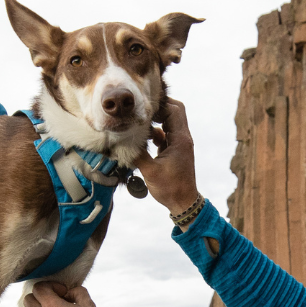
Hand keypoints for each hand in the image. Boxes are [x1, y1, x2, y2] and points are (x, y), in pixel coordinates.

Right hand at [134, 97, 199, 215]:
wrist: (183, 202)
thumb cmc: (170, 188)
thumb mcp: (150, 171)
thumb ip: (137, 154)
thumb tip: (122, 141)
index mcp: (180, 140)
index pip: (174, 110)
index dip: (159, 104)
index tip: (142, 106)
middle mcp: (183, 138)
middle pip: (175, 111)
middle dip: (159, 107)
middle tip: (141, 109)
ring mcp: (180, 143)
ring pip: (171, 121)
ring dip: (157, 119)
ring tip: (139, 122)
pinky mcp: (175, 150)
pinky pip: (167, 133)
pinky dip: (156, 131)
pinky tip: (143, 137)